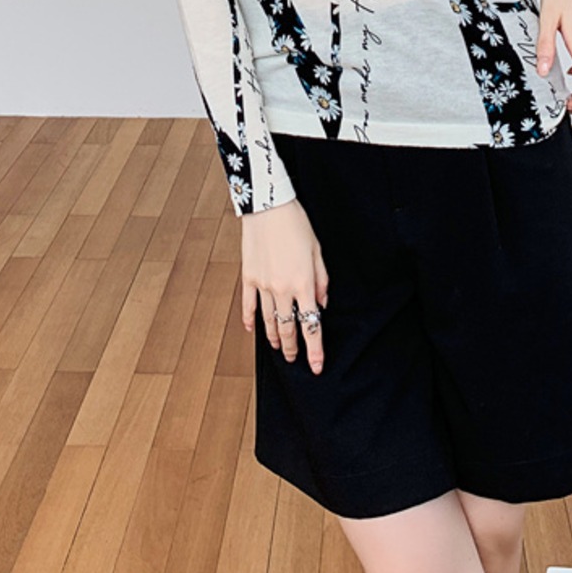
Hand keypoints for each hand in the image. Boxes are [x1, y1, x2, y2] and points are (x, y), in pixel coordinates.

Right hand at [241, 198, 328, 375]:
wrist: (268, 206)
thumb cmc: (296, 224)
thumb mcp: (317, 251)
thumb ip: (322, 280)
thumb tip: (323, 303)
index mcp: (303, 284)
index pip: (311, 326)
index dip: (315, 349)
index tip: (317, 366)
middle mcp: (282, 290)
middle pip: (288, 329)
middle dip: (293, 349)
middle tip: (295, 359)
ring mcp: (263, 285)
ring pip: (268, 322)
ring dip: (275, 339)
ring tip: (279, 348)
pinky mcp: (248, 277)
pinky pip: (249, 305)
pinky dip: (251, 320)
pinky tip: (252, 330)